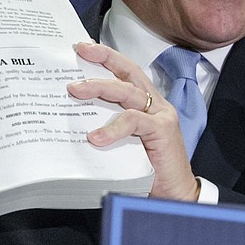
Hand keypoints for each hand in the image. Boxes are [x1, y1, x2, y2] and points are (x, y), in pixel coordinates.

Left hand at [67, 42, 199, 201]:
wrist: (173, 196)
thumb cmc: (145, 171)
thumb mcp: (121, 143)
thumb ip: (106, 126)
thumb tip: (71, 117)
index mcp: (145, 104)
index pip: (126, 71)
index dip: (107, 57)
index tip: (83, 47)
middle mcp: (155, 104)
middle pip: (128, 72)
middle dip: (103, 58)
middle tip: (79, 52)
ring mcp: (161, 116)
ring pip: (128, 92)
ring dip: (100, 87)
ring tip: (76, 90)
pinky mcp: (163, 131)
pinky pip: (134, 122)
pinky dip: (114, 128)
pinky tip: (95, 137)